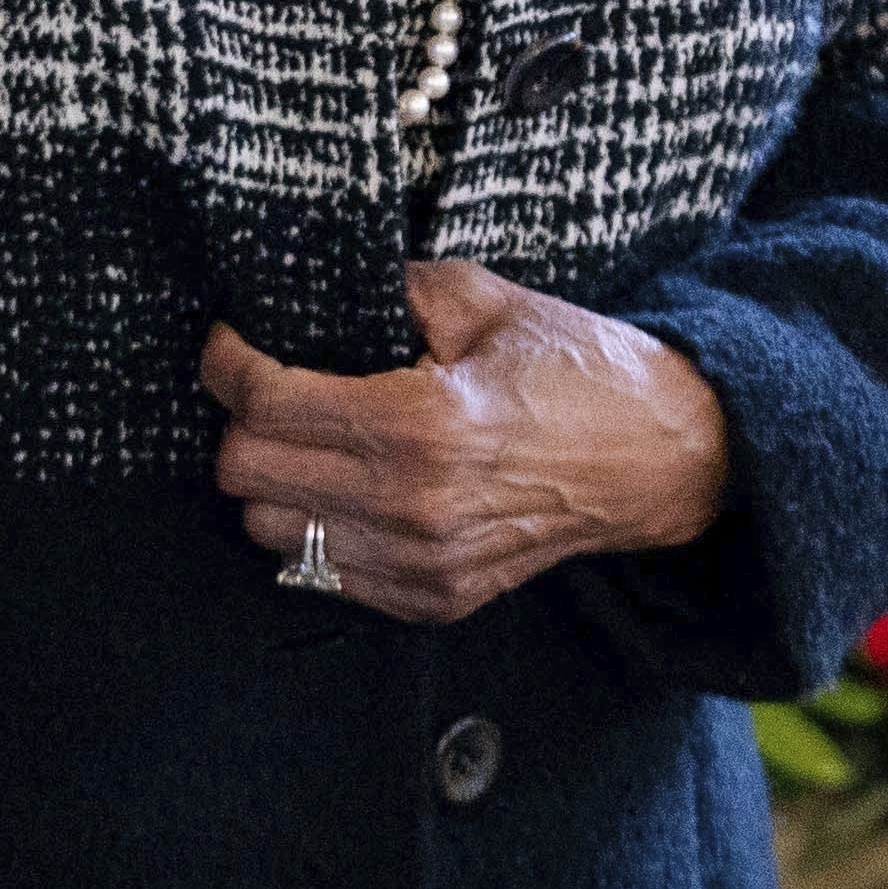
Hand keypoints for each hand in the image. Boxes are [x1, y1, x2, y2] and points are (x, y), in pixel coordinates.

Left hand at [204, 260, 732, 626]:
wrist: (659, 455)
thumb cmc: (575, 368)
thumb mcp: (481, 300)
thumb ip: (386, 290)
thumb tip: (305, 288)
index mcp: (421, 423)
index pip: (265, 404)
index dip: (227, 364)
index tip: (230, 342)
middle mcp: (414, 505)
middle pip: (248, 475)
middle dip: (243, 423)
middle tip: (268, 387)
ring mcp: (423, 564)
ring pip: (271, 534)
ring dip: (274, 483)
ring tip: (308, 441)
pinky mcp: (435, 600)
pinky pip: (323, 575)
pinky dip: (317, 531)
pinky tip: (349, 488)